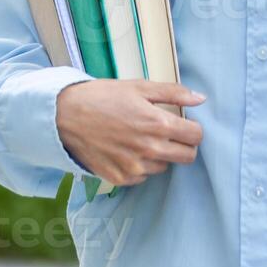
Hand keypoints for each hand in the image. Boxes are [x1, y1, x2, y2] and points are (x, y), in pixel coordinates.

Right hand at [56, 79, 205, 186]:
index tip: (184, 125)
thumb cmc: (103, 97)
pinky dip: (140, 166)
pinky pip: (143, 176)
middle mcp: (150, 150)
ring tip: (140, 138)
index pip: (196, 137)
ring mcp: (135, 168)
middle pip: (187, 157)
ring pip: (164, 167)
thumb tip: (201, 99)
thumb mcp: (139, 87)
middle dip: (183, 145)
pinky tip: (126, 149)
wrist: (65, 116)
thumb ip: (174, 93)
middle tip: (168, 134)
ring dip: (160, 155)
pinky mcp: (120, 179)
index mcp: (158, 125)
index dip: (193, 129)